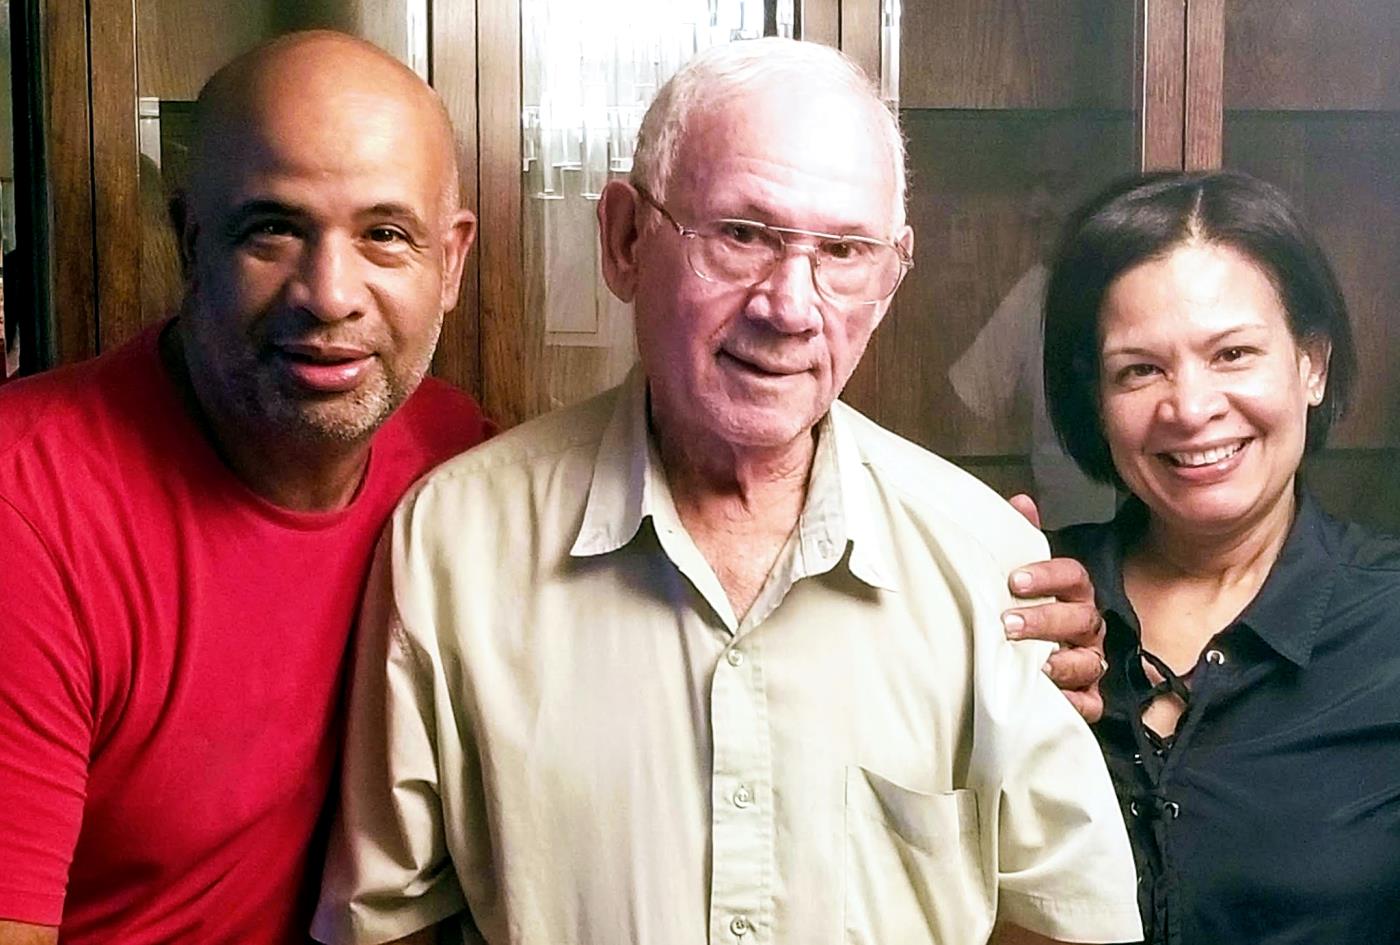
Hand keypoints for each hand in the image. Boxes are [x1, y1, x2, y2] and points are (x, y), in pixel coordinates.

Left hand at [1003, 494, 1107, 722]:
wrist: (1030, 658)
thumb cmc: (1028, 610)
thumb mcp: (1023, 575)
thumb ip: (1022, 537)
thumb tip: (1020, 502)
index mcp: (1073, 594)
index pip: (1073, 576)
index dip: (1048, 575)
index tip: (1015, 579)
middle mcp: (1086, 626)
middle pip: (1081, 618)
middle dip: (1047, 620)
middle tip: (1010, 623)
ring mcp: (1090, 661)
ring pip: (1088, 660)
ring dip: (1061, 662)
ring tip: (1034, 664)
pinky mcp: (1088, 696)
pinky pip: (1091, 703)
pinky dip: (1076, 703)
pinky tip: (1056, 698)